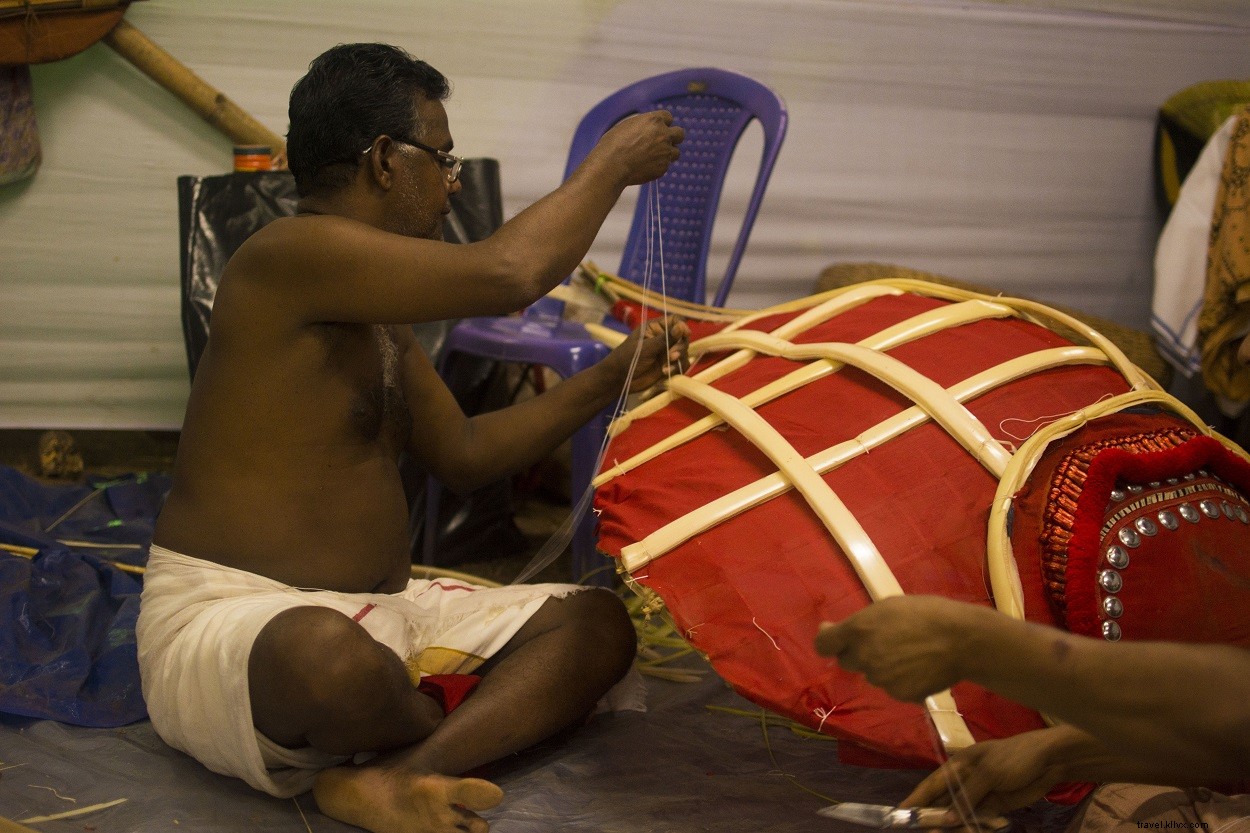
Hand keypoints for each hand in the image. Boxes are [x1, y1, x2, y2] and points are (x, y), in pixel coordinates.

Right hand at [593, 110, 684, 185]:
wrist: (612, 165)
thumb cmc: (613, 144)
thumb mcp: (627, 126)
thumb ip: (642, 126)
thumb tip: (647, 129)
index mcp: (654, 120)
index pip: (668, 117)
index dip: (663, 123)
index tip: (658, 129)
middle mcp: (663, 135)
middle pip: (680, 134)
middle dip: (674, 137)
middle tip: (664, 142)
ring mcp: (665, 152)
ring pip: (676, 152)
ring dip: (667, 153)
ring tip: (653, 157)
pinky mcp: (663, 168)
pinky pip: (665, 166)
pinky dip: (658, 166)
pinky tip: (645, 167)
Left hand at [605, 315, 689, 392]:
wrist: (619, 379)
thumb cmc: (627, 359)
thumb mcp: (646, 348)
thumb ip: (665, 339)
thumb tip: (682, 326)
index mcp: (655, 328)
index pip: (675, 321)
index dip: (682, 326)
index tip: (685, 334)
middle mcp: (663, 338)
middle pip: (682, 337)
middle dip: (680, 348)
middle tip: (671, 356)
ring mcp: (666, 352)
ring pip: (683, 352)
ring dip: (678, 360)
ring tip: (665, 368)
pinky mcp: (668, 365)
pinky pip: (680, 365)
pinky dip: (676, 369)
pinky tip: (665, 372)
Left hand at [814, 595, 995, 702]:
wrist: (962, 639)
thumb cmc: (927, 613)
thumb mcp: (888, 606)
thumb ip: (860, 622)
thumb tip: (831, 630)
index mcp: (858, 630)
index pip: (823, 645)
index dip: (828, 642)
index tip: (834, 637)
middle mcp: (864, 657)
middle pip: (847, 661)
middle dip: (859, 653)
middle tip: (884, 641)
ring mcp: (881, 678)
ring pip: (873, 674)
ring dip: (883, 666)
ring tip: (910, 653)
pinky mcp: (899, 695)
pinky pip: (893, 687)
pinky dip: (901, 680)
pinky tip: (920, 667)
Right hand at [898, 728, 1071, 824]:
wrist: (1049, 761)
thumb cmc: (1014, 758)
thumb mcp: (988, 772)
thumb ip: (967, 795)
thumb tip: (948, 818)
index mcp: (958, 766)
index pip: (931, 785)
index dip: (916, 799)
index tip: (901, 814)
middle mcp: (965, 781)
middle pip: (944, 803)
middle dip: (935, 819)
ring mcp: (980, 794)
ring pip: (960, 814)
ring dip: (956, 827)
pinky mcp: (995, 806)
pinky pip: (978, 819)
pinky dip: (974, 827)